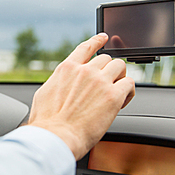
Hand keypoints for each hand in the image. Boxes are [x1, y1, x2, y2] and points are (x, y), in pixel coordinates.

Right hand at [28, 33, 134, 159]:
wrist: (56, 136)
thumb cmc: (47, 122)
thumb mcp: (44, 94)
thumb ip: (57, 83)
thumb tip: (59, 85)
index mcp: (67, 69)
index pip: (86, 47)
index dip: (97, 41)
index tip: (104, 38)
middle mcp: (84, 71)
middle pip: (106, 59)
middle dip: (108, 71)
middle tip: (107, 86)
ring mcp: (100, 81)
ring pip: (120, 67)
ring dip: (120, 78)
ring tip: (117, 92)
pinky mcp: (113, 96)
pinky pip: (129, 84)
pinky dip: (129, 92)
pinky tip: (123, 101)